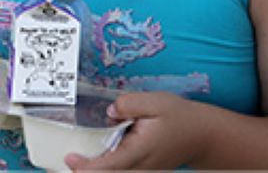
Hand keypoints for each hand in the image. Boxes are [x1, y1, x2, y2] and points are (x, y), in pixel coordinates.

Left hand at [65, 92, 206, 170]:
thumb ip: (129, 104)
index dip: (86, 166)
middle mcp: (139, 167)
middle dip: (84, 169)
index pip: (108, 166)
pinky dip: (104, 165)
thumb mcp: (156, 102)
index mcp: (140, 152)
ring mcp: (140, 171)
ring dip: (94, 167)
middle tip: (66, 157)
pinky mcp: (140, 170)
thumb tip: (110, 111)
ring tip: (77, 156)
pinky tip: (95, 154)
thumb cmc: (180, 118)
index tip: (70, 158)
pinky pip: (118, 170)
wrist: (201, 135)